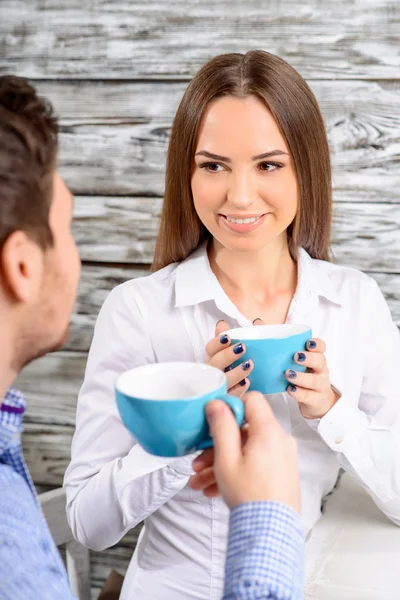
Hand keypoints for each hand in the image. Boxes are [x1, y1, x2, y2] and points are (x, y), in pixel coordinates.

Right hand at [190, 392, 299, 512]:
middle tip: (198, 461)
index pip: (251, 400)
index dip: (231, 407)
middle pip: (244, 430)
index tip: (215, 421)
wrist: (270, 533)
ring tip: (200, 482)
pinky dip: (237, 471)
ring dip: (222, 462)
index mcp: (268, 430)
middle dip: (218, 445)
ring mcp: (282, 457)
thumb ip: (221, 426)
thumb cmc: (249, 496)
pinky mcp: (282, 472)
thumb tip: (217, 403)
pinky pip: (256, 464)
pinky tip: (214, 489)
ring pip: (247, 450)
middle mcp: (280, 440)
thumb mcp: (226, 458)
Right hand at [205, 320, 253, 396]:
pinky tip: (247, 382)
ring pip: (222, 380)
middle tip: (242, 348)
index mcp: (213, 359)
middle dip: (227, 355)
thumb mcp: (232, 351)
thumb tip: (222, 323)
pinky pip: (230, 396)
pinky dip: (238, 389)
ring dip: (235, 372)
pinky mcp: (226, 400)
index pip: (210, 349)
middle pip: (214, 364)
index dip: (217, 342)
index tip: (228, 336)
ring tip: (249, 364)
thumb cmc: (235, 369)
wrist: (239, 395)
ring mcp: (218, 387)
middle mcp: (212, 373)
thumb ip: (228, 338)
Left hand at [285, 338, 339, 418]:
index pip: (321, 347)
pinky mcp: (315, 400)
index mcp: (316, 359)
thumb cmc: (304, 378)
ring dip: (301, 376)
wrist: (318, 402)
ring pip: (314, 380)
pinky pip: (308, 396)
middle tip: (296, 356)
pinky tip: (289, 389)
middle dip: (309, 358)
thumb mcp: (300, 366)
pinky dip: (298, 393)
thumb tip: (259, 338)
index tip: (307, 343)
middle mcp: (321, 371)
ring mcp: (320, 386)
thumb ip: (285, 354)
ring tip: (288, 374)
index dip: (316, 344)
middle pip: (320, 361)